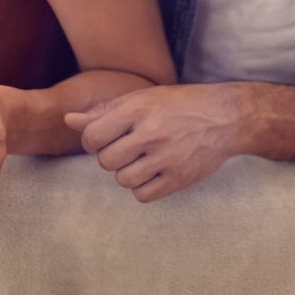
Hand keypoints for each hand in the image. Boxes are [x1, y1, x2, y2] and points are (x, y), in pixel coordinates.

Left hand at [64, 84, 243, 202]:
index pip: (92, 137)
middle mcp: (151, 133)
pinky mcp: (179, 178)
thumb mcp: (143, 98)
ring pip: (123, 180)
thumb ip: (104, 111)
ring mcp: (166, 158)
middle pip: (105, 162)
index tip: (107, 138)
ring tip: (144, 158)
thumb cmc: (180, 104)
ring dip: (128, 172)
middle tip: (129, 148)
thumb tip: (69, 120)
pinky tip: (155, 171)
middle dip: (112, 157)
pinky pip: (143, 195)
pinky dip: (144, 187)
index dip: (94, 141)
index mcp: (138, 109)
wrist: (226, 116)